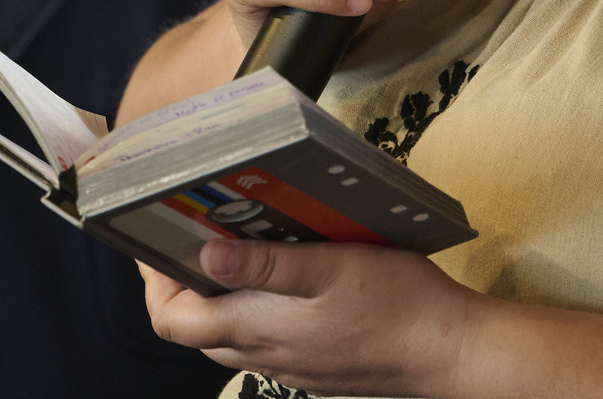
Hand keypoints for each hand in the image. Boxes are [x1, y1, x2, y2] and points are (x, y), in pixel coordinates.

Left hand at [145, 240, 480, 395]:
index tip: (154, 243)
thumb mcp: (328, 266)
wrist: (449, 353)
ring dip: (216, 298)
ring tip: (229, 248)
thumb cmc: (395, 303)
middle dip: (178, 287)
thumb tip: (204, 252)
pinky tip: (279, 280)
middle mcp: (265, 355)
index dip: (153, 285)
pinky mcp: (314, 366)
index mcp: (257, 329)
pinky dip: (252, 312)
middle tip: (186, 236)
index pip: (172, 322)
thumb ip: (264, 262)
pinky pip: (264, 343)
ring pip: (229, 337)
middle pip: (194, 330)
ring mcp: (290, 366)